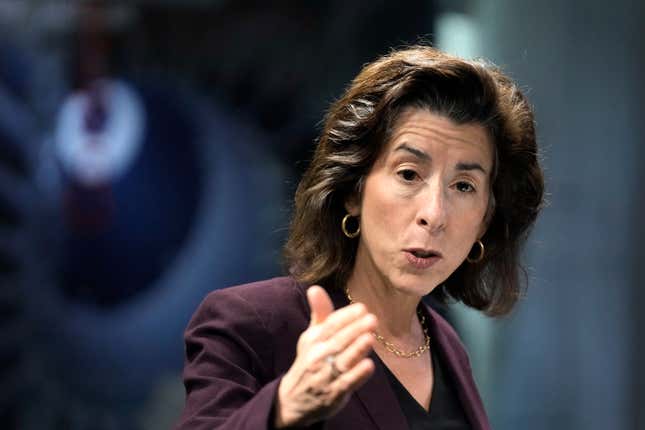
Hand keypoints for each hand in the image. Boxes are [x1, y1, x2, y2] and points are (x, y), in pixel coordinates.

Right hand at [273, 286, 377, 427]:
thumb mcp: (311, 336)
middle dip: (354, 330)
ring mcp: (325, 376)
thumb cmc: (310, 361)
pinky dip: (357, 375)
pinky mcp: (333, 394)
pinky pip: (346, 383)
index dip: (345, 317)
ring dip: (356, 350)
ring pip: (342, 361)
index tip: (362, 308)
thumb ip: (319, 313)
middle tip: (372, 319)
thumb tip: (315, 287)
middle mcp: (318, 356)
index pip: (330, 326)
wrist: (293, 400)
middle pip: (338, 341)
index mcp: (313, 340)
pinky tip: (369, 366)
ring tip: (370, 338)